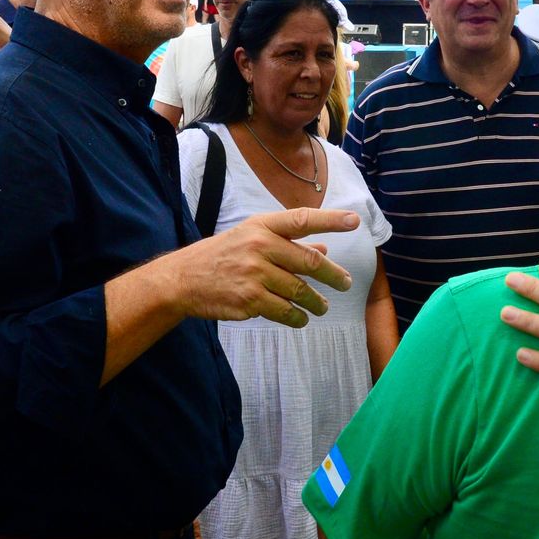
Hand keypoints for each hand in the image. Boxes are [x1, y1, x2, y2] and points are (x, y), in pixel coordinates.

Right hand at [167, 208, 357, 327]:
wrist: (184, 279)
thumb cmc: (223, 255)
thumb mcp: (252, 238)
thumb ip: (289, 243)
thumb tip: (324, 248)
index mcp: (262, 226)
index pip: (303, 219)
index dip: (331, 220)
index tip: (354, 221)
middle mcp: (260, 246)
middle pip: (309, 261)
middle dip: (332, 275)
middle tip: (344, 283)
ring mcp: (254, 274)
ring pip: (300, 291)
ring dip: (316, 302)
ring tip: (321, 307)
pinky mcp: (249, 300)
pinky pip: (285, 311)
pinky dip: (298, 318)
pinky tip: (301, 319)